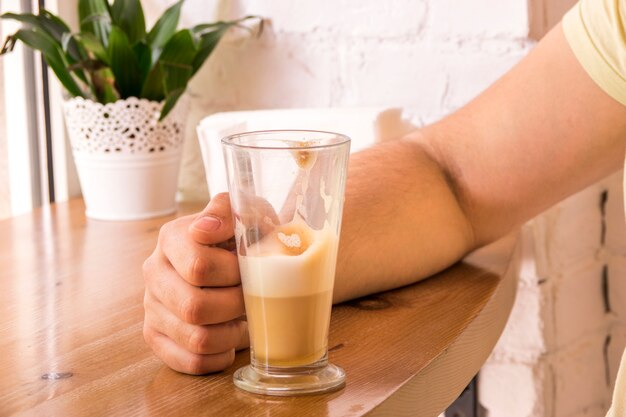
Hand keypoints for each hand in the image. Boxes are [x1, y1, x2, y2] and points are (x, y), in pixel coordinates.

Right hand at [142, 193, 248, 373]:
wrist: (239, 257)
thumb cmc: (247, 236)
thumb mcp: (250, 213)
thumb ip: (232, 212)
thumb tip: (205, 230)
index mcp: (172, 237)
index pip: (198, 267)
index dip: (234, 275)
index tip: (250, 268)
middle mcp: (154, 271)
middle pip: (194, 307)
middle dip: (235, 306)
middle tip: (252, 297)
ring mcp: (152, 305)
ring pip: (196, 339)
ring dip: (232, 334)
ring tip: (244, 317)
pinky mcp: (156, 336)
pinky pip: (191, 361)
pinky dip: (220, 355)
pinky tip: (230, 337)